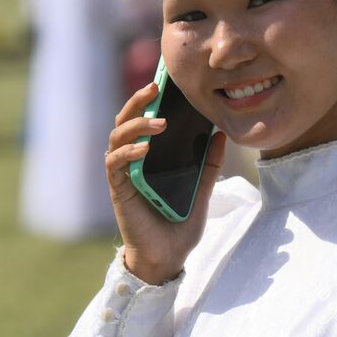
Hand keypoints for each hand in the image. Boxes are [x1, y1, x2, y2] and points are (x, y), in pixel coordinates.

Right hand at [105, 80, 226, 284]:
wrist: (168, 257)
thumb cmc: (179, 223)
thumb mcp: (202, 189)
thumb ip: (208, 163)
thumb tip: (221, 134)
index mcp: (149, 156)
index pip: (144, 119)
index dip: (149, 98)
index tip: (164, 79)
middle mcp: (131, 161)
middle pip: (125, 120)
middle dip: (138, 100)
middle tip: (156, 86)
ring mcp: (123, 174)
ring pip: (117, 137)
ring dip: (136, 124)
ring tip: (158, 121)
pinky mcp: (118, 190)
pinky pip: (116, 165)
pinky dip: (128, 152)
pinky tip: (145, 149)